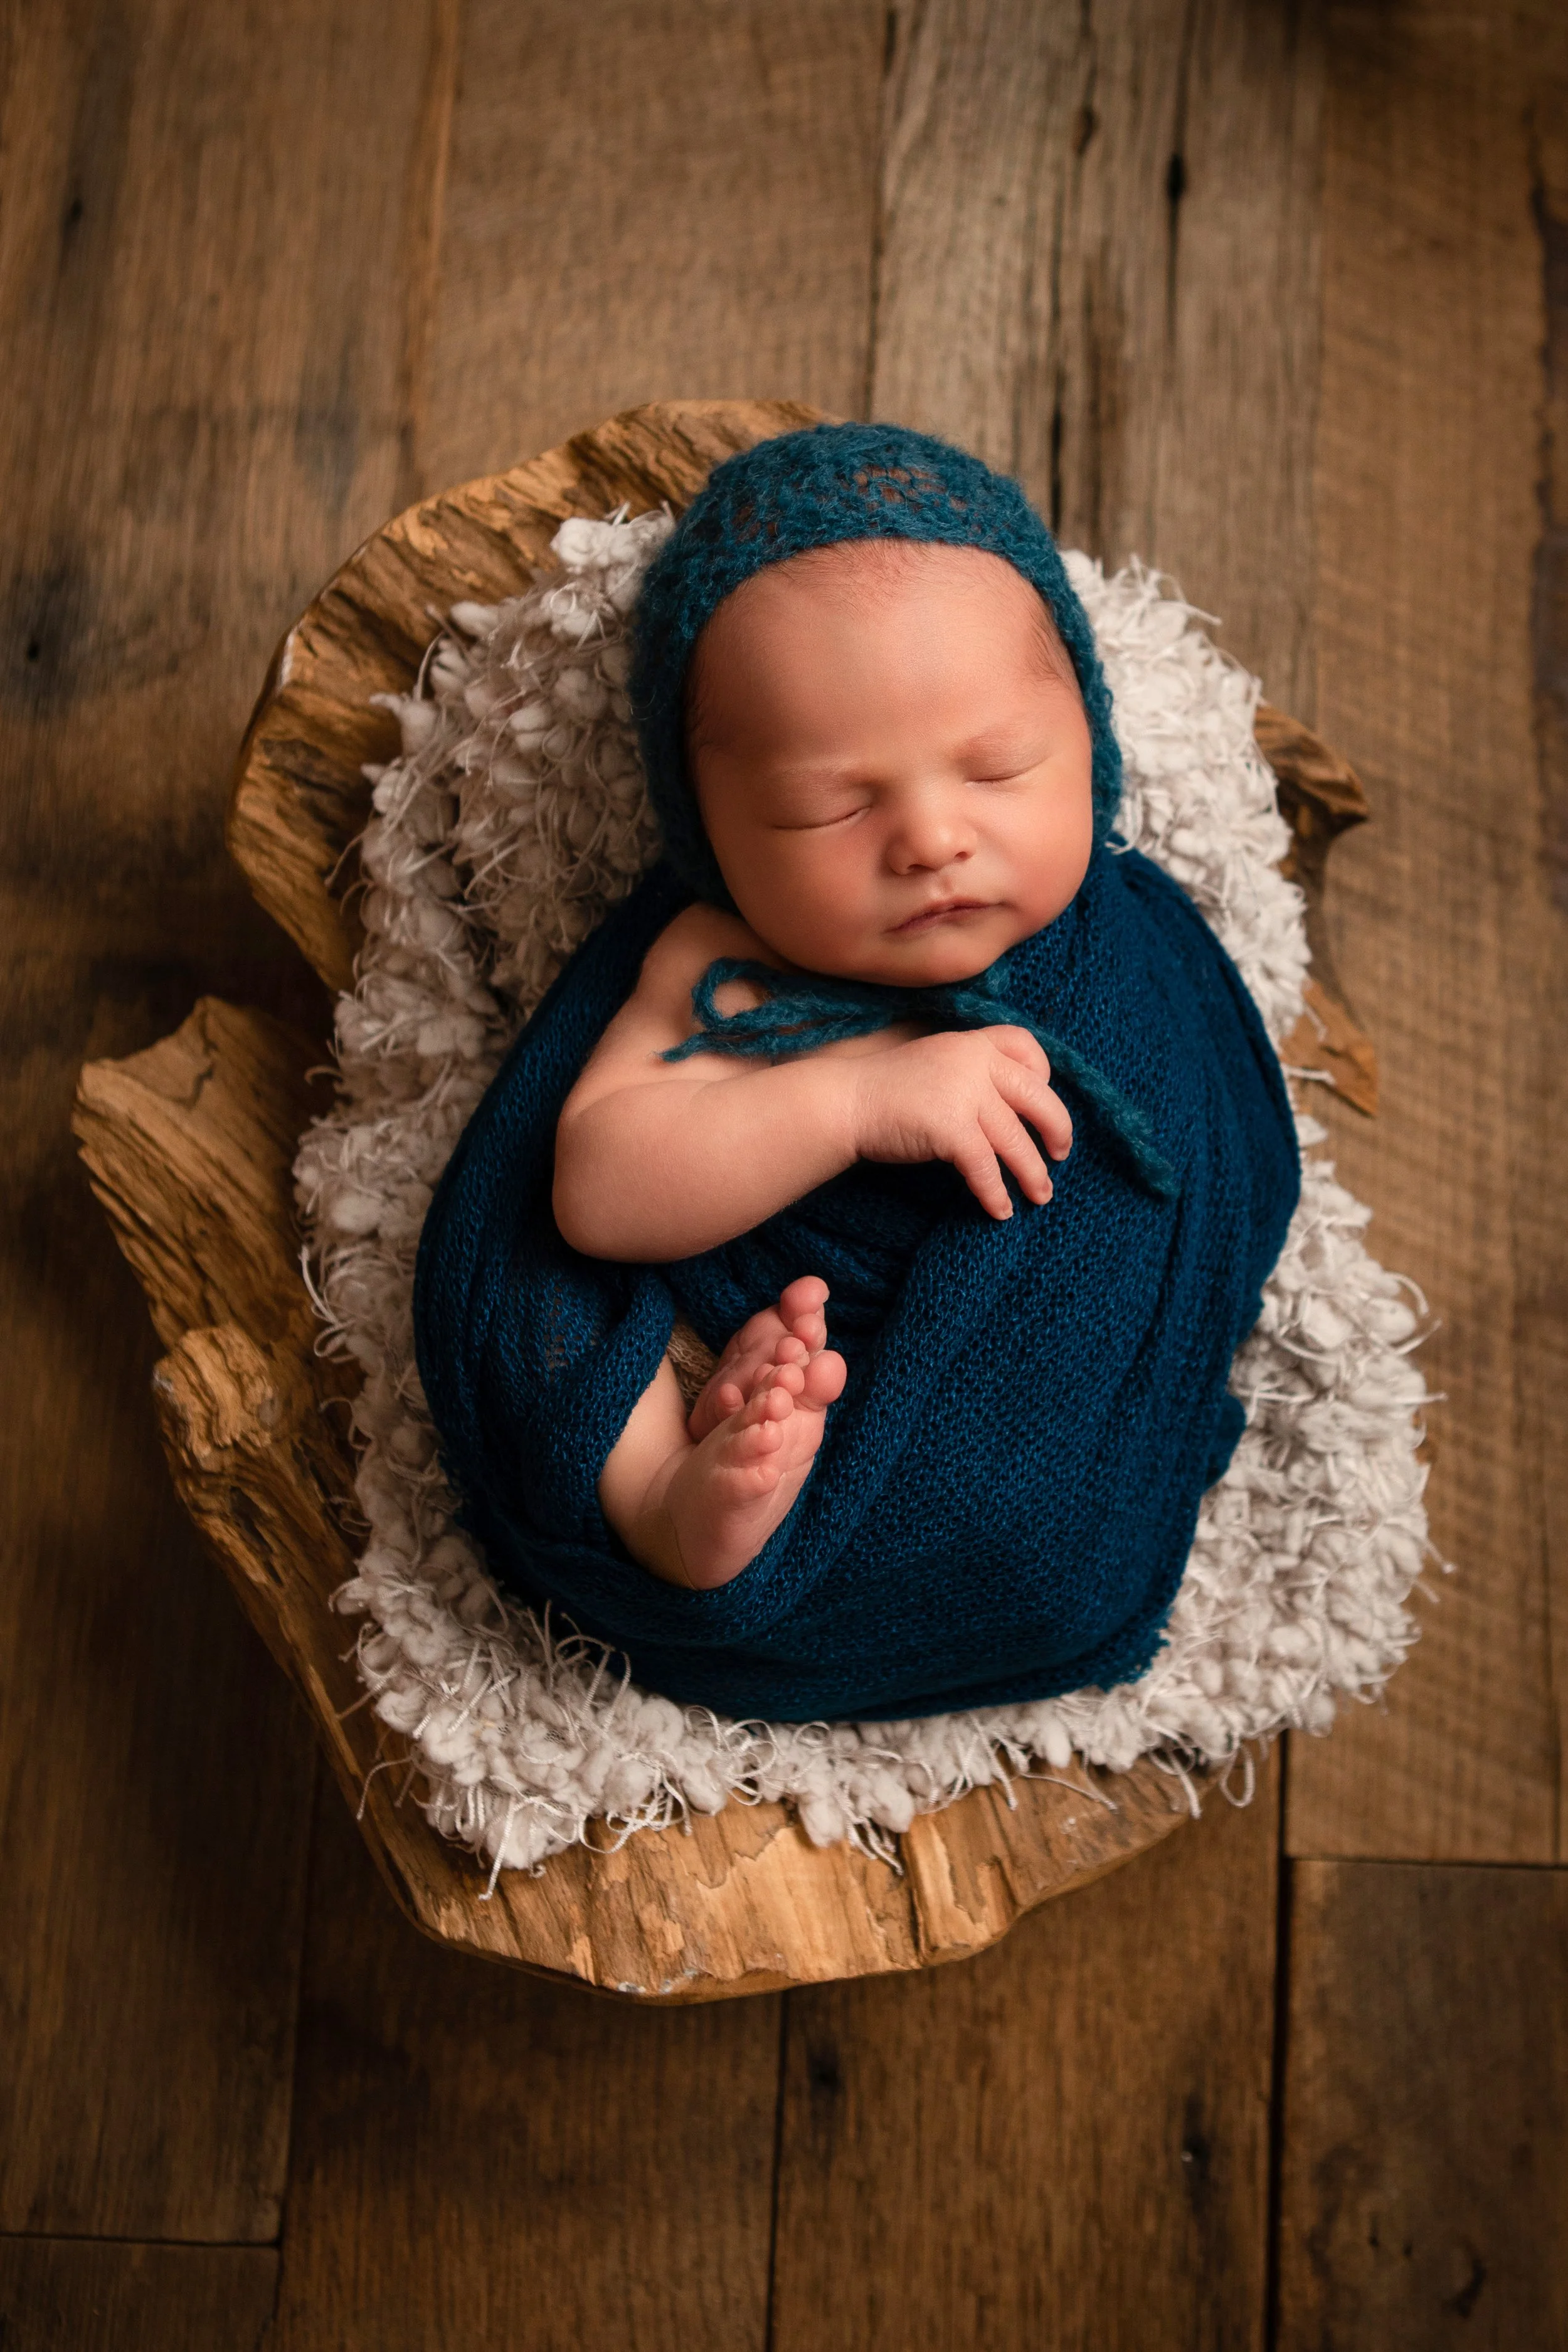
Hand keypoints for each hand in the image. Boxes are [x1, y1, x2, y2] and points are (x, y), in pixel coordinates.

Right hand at [849, 1026, 1072, 1219]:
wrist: (845, 1102)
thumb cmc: (886, 1090)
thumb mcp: (935, 1063)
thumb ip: (969, 1072)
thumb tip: (1011, 1109)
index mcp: (971, 1043)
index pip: (1026, 1045)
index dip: (1043, 1073)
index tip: (1040, 1101)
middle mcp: (974, 1062)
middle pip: (1037, 1096)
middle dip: (1057, 1129)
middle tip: (1060, 1155)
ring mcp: (964, 1093)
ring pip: (1016, 1140)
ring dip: (1033, 1173)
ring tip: (1040, 1195)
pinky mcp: (951, 1127)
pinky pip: (986, 1167)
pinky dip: (995, 1193)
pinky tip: (999, 1211)